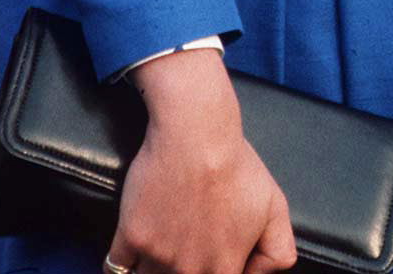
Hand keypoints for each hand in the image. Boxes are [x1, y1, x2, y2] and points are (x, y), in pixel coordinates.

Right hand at [109, 50, 296, 273]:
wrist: (196, 132)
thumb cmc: (236, 165)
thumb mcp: (275, 208)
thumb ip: (277, 254)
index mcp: (223, 270)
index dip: (215, 273)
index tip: (205, 260)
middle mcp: (190, 272)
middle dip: (181, 270)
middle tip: (184, 242)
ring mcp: (158, 258)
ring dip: (152, 269)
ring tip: (163, 245)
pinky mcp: (131, 238)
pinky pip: (115, 268)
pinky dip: (121, 265)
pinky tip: (133, 251)